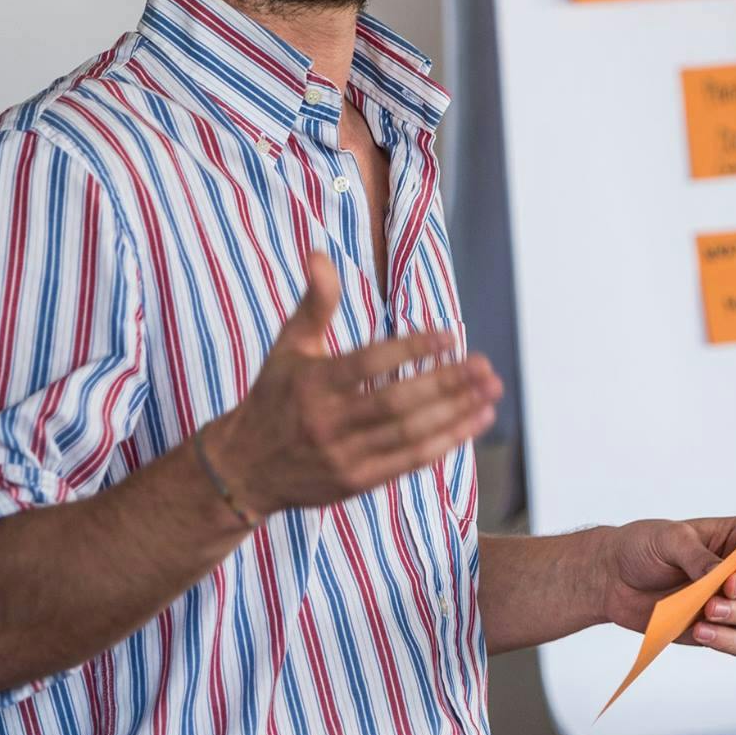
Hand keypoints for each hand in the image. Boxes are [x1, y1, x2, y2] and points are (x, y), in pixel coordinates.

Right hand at [209, 250, 501, 515]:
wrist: (245, 469)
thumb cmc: (274, 397)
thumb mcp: (288, 345)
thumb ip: (313, 302)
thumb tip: (318, 252)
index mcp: (313, 383)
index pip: (370, 364)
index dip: (411, 350)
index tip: (449, 336)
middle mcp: (328, 422)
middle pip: (397, 403)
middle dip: (446, 384)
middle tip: (484, 366)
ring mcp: (343, 456)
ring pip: (409, 435)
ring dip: (456, 414)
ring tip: (490, 393)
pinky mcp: (356, 482)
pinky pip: (408, 462)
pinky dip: (445, 442)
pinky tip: (473, 422)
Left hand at [594, 516, 735, 656]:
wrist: (612, 579)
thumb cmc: (642, 547)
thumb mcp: (668, 539)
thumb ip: (698, 556)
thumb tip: (722, 577)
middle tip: (726, 587)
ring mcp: (733, 603)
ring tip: (706, 611)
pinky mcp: (719, 630)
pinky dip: (728, 640)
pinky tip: (701, 631)